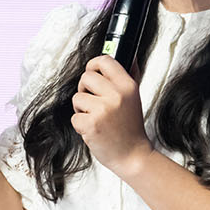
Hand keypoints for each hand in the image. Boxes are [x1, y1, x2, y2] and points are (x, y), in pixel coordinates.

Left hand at [71, 56, 150, 176]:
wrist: (132, 155)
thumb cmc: (130, 127)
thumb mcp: (135, 97)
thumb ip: (131, 74)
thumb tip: (131, 54)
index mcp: (128, 86)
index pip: (105, 61)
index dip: (94, 65)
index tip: (93, 72)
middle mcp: (116, 95)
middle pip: (86, 77)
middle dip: (85, 90)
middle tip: (94, 102)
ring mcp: (103, 110)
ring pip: (77, 98)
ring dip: (82, 109)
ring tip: (95, 118)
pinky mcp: (91, 124)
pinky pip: (74, 117)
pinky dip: (80, 125)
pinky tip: (93, 130)